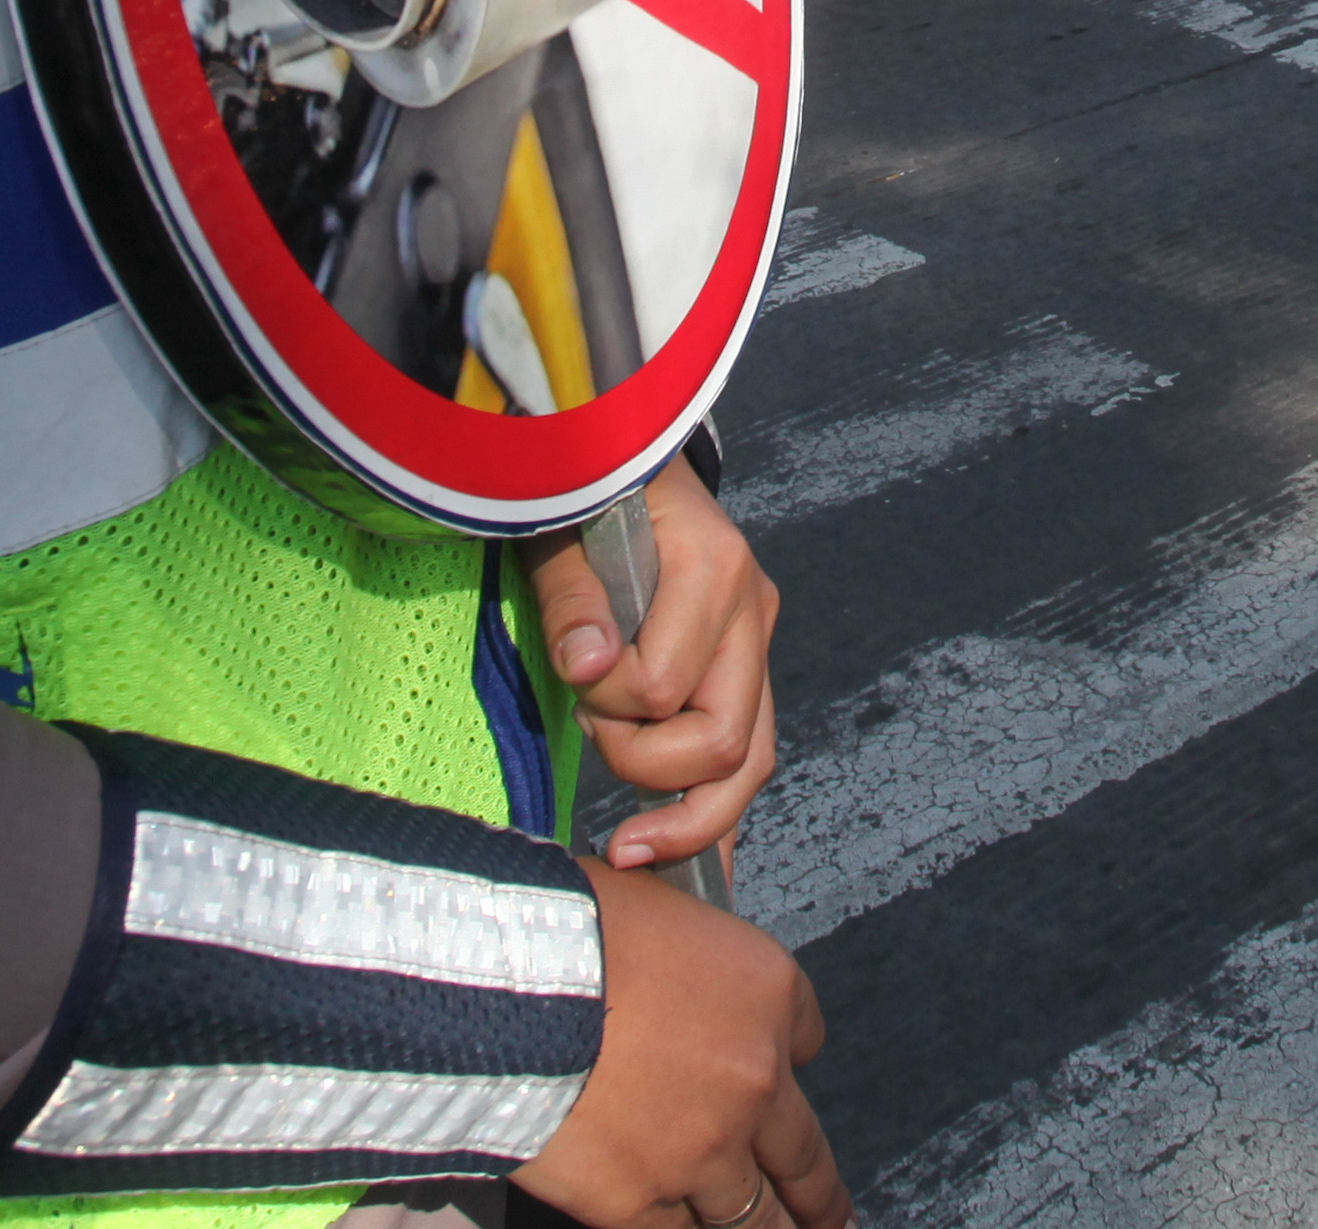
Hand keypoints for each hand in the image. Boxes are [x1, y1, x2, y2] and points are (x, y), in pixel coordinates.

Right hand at [509, 861, 848, 1228]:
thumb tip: (709, 859)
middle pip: (805, 1156)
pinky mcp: (639, 1200)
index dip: (790, 1057)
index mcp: (767, 990)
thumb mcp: (657, 885)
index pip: (809, 1037)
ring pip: (753, 1216)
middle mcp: (752, 1078)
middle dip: (822, 1197)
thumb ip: (696, 899)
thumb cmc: (566, 929)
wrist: (503, 991)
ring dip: (768, 1228)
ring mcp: (701, 1149)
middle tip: (836, 1217)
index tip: (786, 1080)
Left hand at [518, 463, 778, 870]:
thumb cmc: (584, 492)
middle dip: (646, 767)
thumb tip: (587, 670)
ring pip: (750, 764)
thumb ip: (573, 598)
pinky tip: (681, 860)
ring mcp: (756, 643)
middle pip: (725, 742)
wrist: (621, 458)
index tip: (570, 674)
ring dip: (687, 817)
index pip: (664, 687)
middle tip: (592, 737)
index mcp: (715, 568)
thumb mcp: (561, 528)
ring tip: (628, 845)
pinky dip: (710, 814)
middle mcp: (753, 611)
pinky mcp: (744, 667)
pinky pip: (743, 756)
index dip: (607, 702)